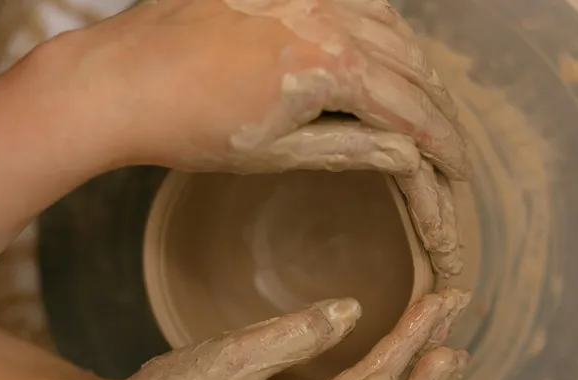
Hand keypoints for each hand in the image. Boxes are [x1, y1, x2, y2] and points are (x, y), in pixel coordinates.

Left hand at [32, 0, 467, 273]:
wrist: (117, 80)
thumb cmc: (187, 128)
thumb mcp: (276, 151)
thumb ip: (349, 148)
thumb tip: (406, 156)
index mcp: (329, 64)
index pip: (410, 108)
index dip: (442, 142)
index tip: (460, 167)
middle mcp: (326, 14)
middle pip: (409, 61)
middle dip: (435, 105)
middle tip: (448, 138)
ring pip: (387, 22)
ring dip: (412, 61)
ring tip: (422, 96)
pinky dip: (375, 24)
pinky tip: (376, 42)